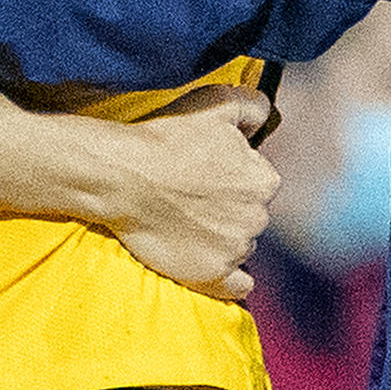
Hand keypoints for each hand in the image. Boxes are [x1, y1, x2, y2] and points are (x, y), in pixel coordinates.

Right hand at [91, 81, 275, 299]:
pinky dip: (231, 280)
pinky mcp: (212, 275)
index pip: (259, 183)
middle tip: (193, 199)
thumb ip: (253, 105)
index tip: (209, 175)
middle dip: (229, 209)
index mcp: (264, 180)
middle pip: (251, 216)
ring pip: (241, 246)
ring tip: (187, 224)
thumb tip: (266, 114)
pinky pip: (238, 286)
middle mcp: (257, 217)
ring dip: (223, 238)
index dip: (234, 178)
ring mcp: (235, 249)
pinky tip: (214, 265)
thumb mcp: (215, 103)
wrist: (124, 176)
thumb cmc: (167, 138)